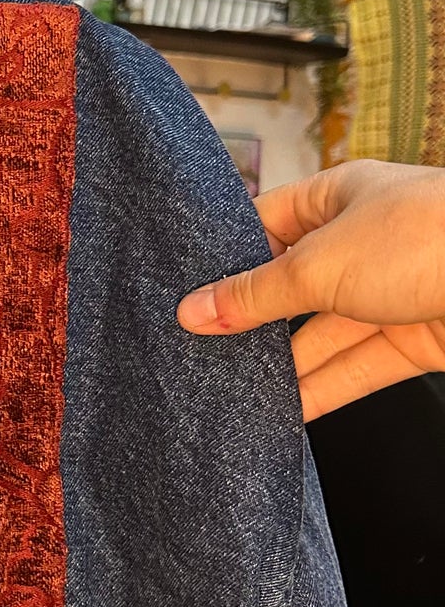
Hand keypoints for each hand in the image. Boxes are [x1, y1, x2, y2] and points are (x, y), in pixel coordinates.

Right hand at [177, 160, 444, 421]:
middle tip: (200, 350)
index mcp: (341, 196)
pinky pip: (359, 366)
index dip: (227, 257)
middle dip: (253, 319)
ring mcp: (394, 290)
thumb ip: (255, 295)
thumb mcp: (319, 264)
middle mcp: (366, 240)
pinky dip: (324, 389)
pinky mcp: (418, 339)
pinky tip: (286, 411)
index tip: (186, 294)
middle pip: (293, 284)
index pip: (267, 223)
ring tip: (233, 390)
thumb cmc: (429, 239)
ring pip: (324, 332)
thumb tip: (193, 311)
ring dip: (284, 364)